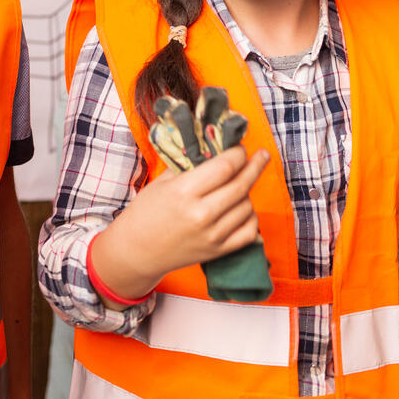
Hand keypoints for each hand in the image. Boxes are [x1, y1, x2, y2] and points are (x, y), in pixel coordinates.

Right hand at [93, 147, 269, 298]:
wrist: (136, 250)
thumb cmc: (146, 212)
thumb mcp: (161, 182)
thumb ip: (188, 165)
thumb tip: (213, 147)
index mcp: (183, 192)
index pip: (224, 167)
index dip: (238, 154)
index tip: (240, 148)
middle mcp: (201, 214)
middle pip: (241, 185)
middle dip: (254, 166)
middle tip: (261, 155)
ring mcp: (212, 234)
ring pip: (248, 207)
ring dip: (247, 193)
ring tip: (238, 186)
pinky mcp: (218, 250)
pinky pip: (249, 232)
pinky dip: (251, 218)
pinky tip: (244, 209)